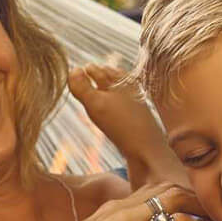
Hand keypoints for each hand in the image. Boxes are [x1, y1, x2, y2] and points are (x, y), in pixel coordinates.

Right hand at [7, 181, 212, 220]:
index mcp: (110, 211)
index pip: (152, 192)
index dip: (177, 197)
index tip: (197, 209)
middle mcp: (120, 208)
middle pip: (167, 188)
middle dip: (194, 196)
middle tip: (217, 211)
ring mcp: (127, 219)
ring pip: (175, 199)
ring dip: (200, 208)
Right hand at [68, 62, 183, 186]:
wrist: (148, 152)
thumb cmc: (122, 125)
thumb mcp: (97, 104)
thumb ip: (83, 87)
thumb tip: (73, 70)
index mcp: (122, 82)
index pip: (102, 71)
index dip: (91, 70)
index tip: (83, 68)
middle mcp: (131, 91)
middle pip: (113, 80)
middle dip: (102, 75)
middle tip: (91, 72)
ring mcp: (137, 106)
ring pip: (120, 93)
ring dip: (109, 89)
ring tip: (101, 88)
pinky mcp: (140, 121)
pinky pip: (125, 107)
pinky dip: (117, 104)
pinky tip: (114, 111)